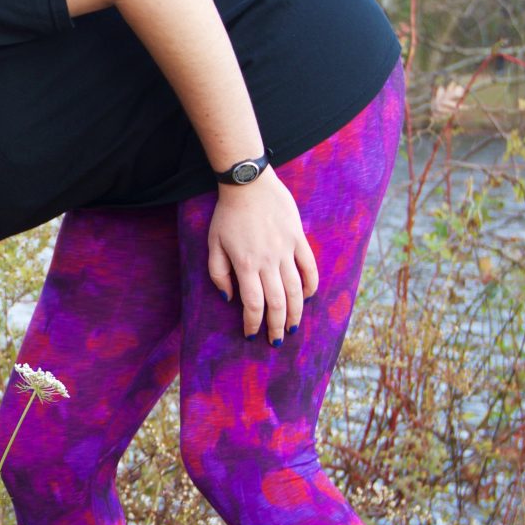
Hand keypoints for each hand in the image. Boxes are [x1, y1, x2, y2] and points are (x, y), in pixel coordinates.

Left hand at [206, 170, 318, 343]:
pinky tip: (307, 298)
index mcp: (245, 264)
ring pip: (296, 290)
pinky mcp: (298, 239)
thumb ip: (218, 274)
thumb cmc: (227, 214)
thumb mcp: (213, 244)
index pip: (253, 304)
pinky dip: (311, 285)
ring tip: (291, 327)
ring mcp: (286, 250)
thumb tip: (230, 299)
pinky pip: (310, 267)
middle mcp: (268, 261)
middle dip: (276, 326)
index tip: (251, 334)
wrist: (248, 183)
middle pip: (277, 303)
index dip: (253, 323)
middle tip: (275, 340)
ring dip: (295, 312)